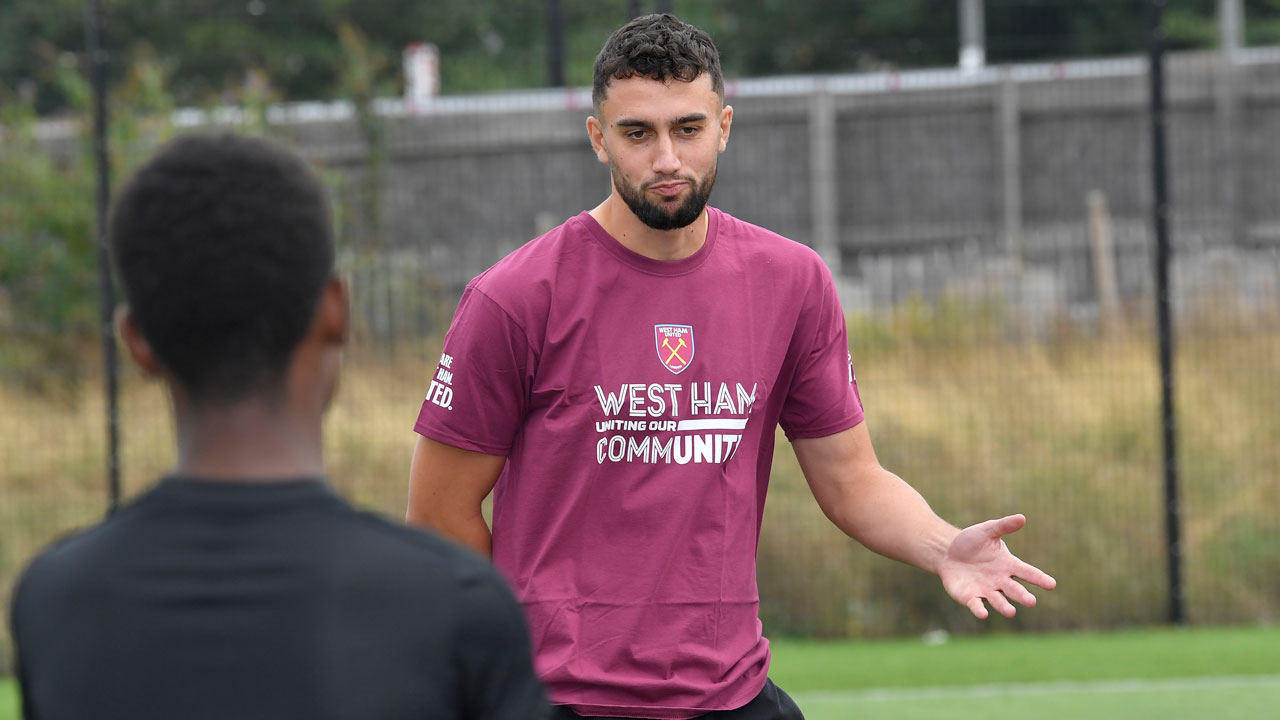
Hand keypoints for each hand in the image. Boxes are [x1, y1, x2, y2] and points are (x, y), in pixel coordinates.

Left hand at [938, 514, 1056, 618]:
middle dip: (1022, 596)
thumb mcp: (987, 531)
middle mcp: (1000, 581)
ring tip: (1011, 612)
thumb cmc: (972, 542)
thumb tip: (1022, 518)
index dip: (1039, 578)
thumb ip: (1004, 526)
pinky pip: (976, 604)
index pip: (1027, 572)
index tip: (1052, 584)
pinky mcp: (970, 597)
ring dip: (1004, 607)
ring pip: (998, 601)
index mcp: (1008, 565)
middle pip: (1014, 590)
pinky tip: (983, 613)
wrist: (948, 552)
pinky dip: (979, 609)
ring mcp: (986, 590)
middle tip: (1031, 601)